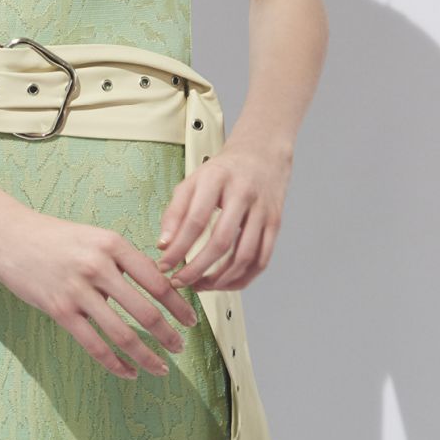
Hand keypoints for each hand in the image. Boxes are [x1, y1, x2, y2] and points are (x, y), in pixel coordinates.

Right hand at [0, 208, 200, 379]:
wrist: (9, 235)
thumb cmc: (55, 237)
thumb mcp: (94, 237)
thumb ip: (123, 260)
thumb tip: (158, 286)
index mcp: (113, 244)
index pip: (157, 280)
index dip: (179, 305)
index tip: (191, 322)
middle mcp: (98, 266)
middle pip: (145, 310)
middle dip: (168, 335)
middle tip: (180, 348)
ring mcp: (77, 290)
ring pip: (122, 333)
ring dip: (146, 355)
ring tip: (161, 368)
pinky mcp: (59, 309)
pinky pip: (93, 344)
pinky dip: (115, 364)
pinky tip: (128, 373)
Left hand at [155, 139, 291, 290]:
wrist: (262, 154)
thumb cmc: (222, 172)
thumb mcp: (193, 181)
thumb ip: (175, 212)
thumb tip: (163, 247)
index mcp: (217, 179)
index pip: (195, 220)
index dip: (178, 248)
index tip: (164, 266)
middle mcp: (243, 193)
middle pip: (221, 241)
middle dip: (197, 269)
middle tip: (179, 282)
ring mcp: (263, 210)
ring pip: (244, 256)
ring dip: (220, 279)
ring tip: (200, 285)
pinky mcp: (275, 223)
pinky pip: (261, 260)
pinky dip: (242, 278)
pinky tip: (224, 283)